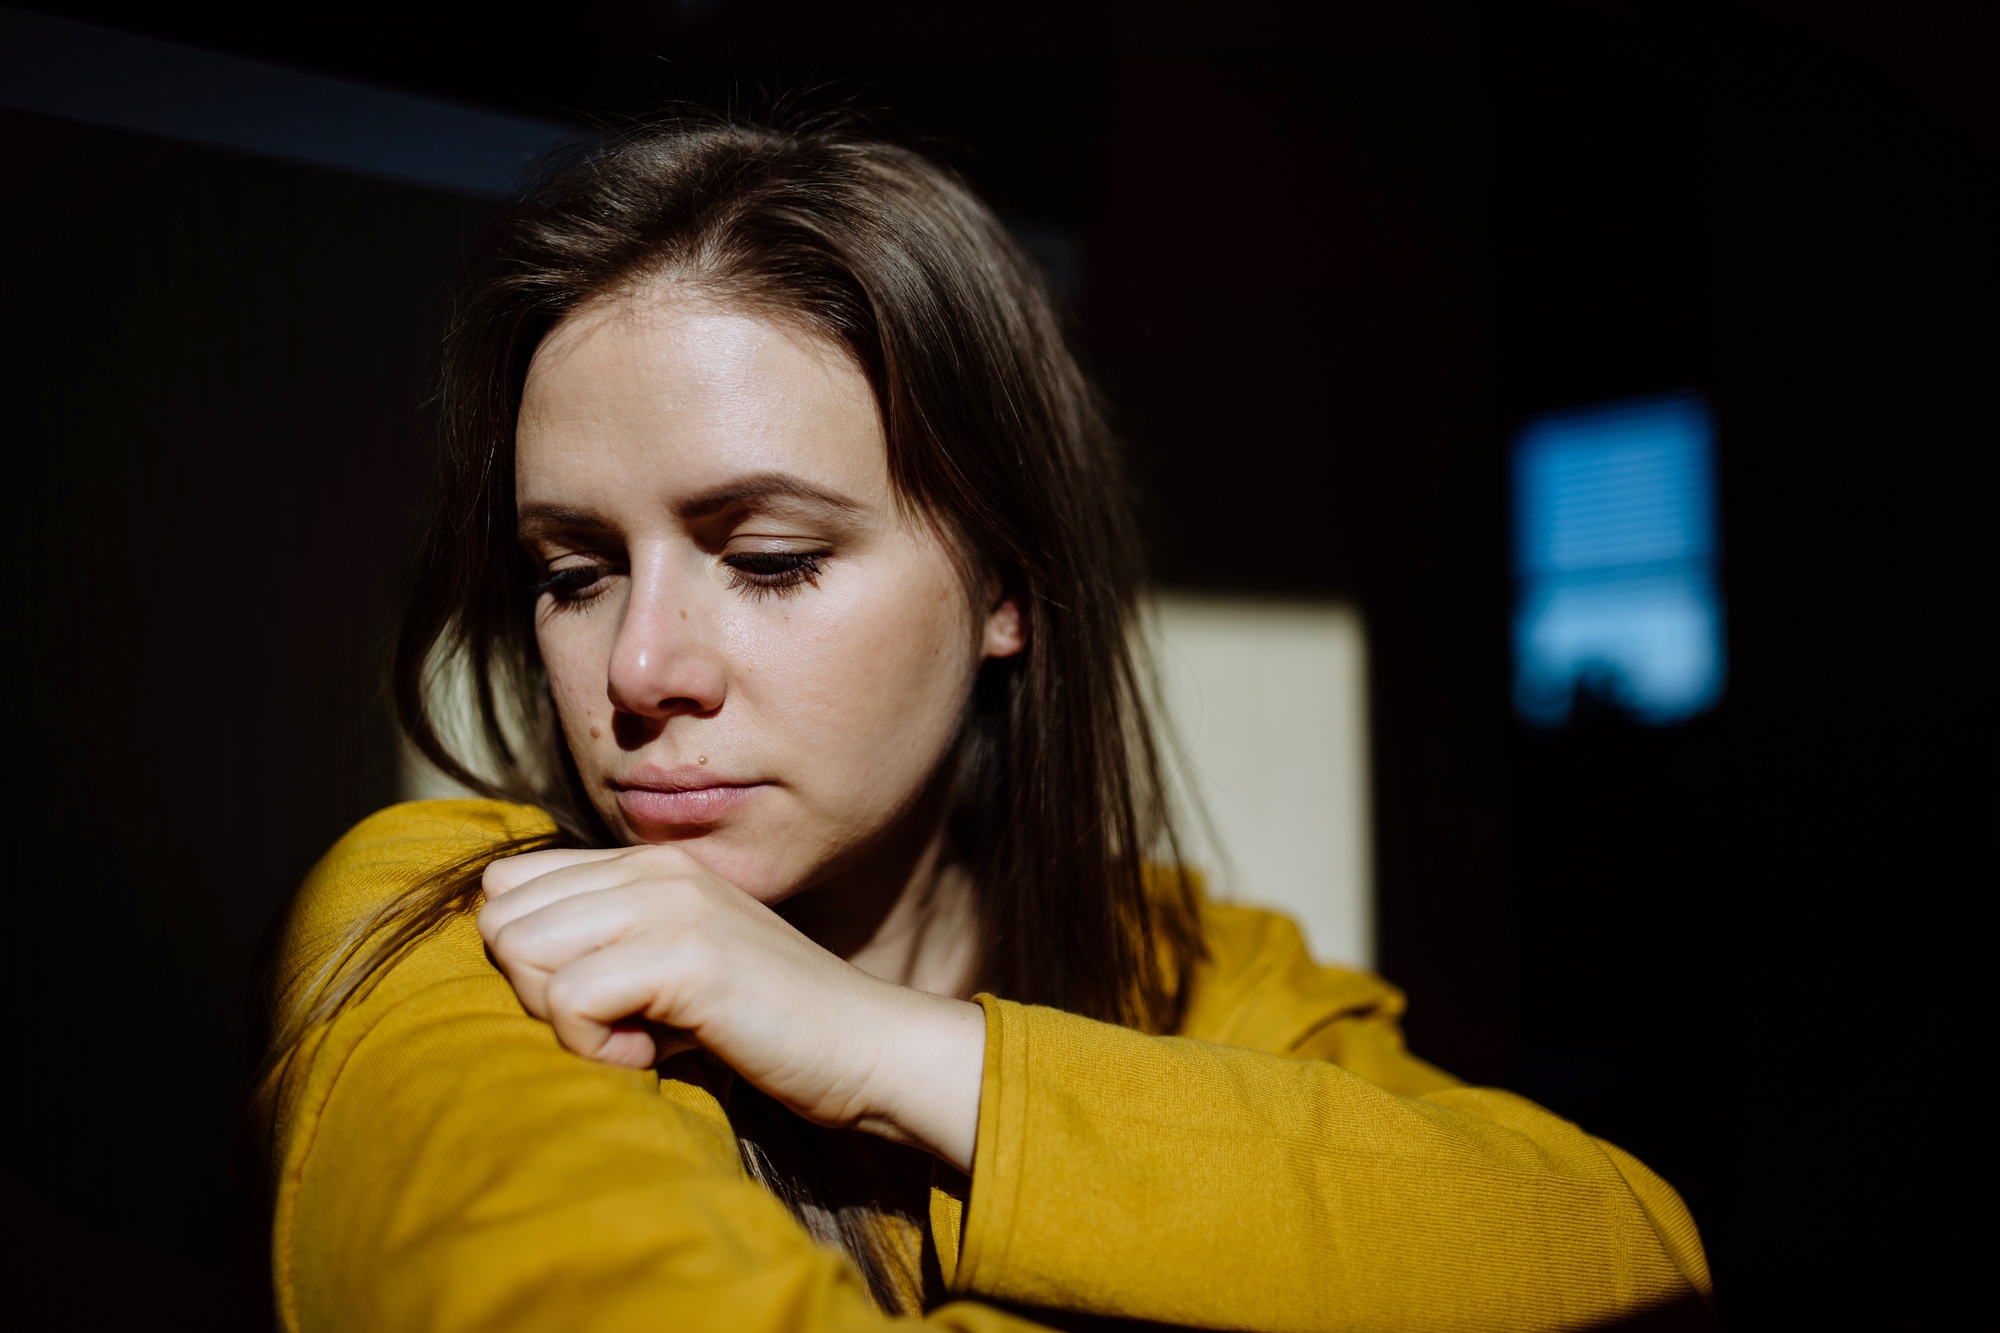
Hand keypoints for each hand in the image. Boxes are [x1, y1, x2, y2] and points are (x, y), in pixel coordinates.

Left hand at [477, 844, 985, 1171]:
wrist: (864, 1046)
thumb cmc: (762, 1023)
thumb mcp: (673, 962)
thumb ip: (606, 941)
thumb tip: (509, 955)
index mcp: (647, 862)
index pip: (508, 885)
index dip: (531, 958)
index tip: (599, 998)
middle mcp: (652, 867)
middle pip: (501, 920)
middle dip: (537, 991)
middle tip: (616, 1022)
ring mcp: (670, 903)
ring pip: (522, 953)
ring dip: (566, 1019)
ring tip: (639, 1034)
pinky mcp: (685, 953)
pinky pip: (568, 1001)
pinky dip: (598, 1048)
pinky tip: (657, 1052)